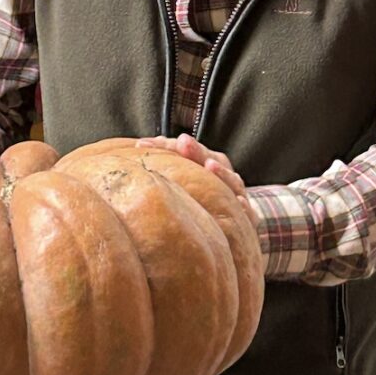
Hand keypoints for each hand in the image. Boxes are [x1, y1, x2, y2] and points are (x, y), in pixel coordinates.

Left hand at [135, 133, 257, 227]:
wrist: (237, 232)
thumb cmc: (200, 208)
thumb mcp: (183, 189)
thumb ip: (162, 174)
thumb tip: (126, 160)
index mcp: (204, 166)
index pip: (184, 151)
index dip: (166, 146)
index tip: (142, 144)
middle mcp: (221, 177)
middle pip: (210, 159)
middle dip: (195, 151)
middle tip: (182, 142)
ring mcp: (237, 196)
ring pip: (231, 181)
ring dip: (222, 173)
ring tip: (211, 166)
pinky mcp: (248, 220)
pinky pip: (248, 213)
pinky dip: (245, 207)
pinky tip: (239, 203)